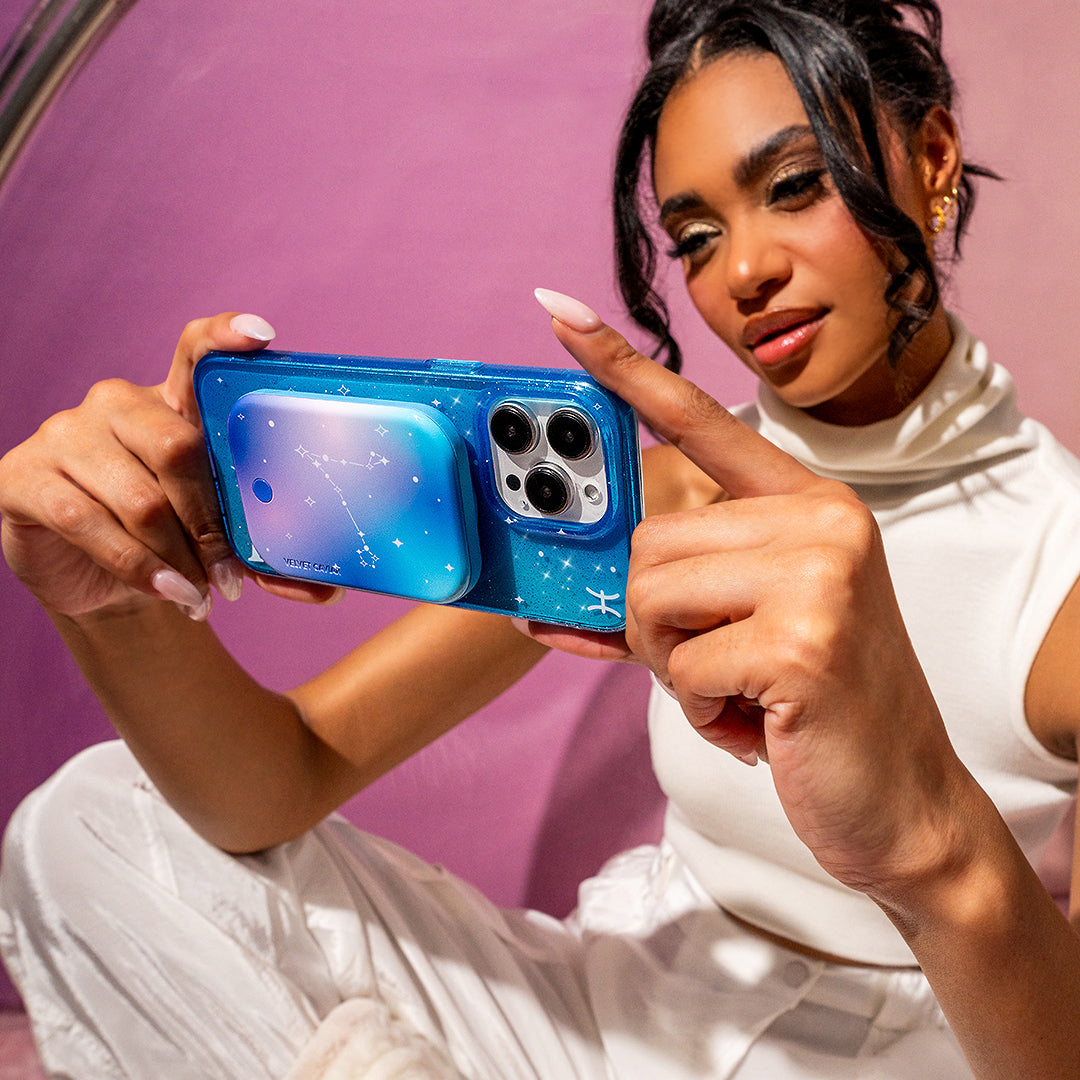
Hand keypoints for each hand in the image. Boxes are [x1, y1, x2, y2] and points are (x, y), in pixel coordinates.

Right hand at [0, 313, 340, 619]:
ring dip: (179, 557)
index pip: (195, 352)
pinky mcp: (25, 477)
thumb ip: (267, 555)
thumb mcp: (220, 539)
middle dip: (211, 522)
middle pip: (179, 446)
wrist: (94, 579)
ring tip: (201, 594)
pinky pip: (88, 522)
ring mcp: (66, 435)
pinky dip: (137, 567)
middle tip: (231, 575)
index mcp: (173, 403)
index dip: (224, 337)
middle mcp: (118, 404)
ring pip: (140, 498)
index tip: (261, 336)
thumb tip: (329, 593)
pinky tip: (167, 591)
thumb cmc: (169, 540)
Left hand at [530, 289, 969, 897]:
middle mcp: (819, 520)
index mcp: (805, 502)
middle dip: (657, 623)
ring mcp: (818, 575)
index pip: (699, 419)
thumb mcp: (752, 624)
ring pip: (649, 599)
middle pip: (646, 542)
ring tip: (741, 687)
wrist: (903, 799)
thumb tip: (553, 600)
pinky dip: (702, 709)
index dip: (623, 368)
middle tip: (718, 662)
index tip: (559, 312)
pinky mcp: (803, 641)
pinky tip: (759, 721)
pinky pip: (681, 667)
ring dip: (676, 666)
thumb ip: (673, 590)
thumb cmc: (813, 703)